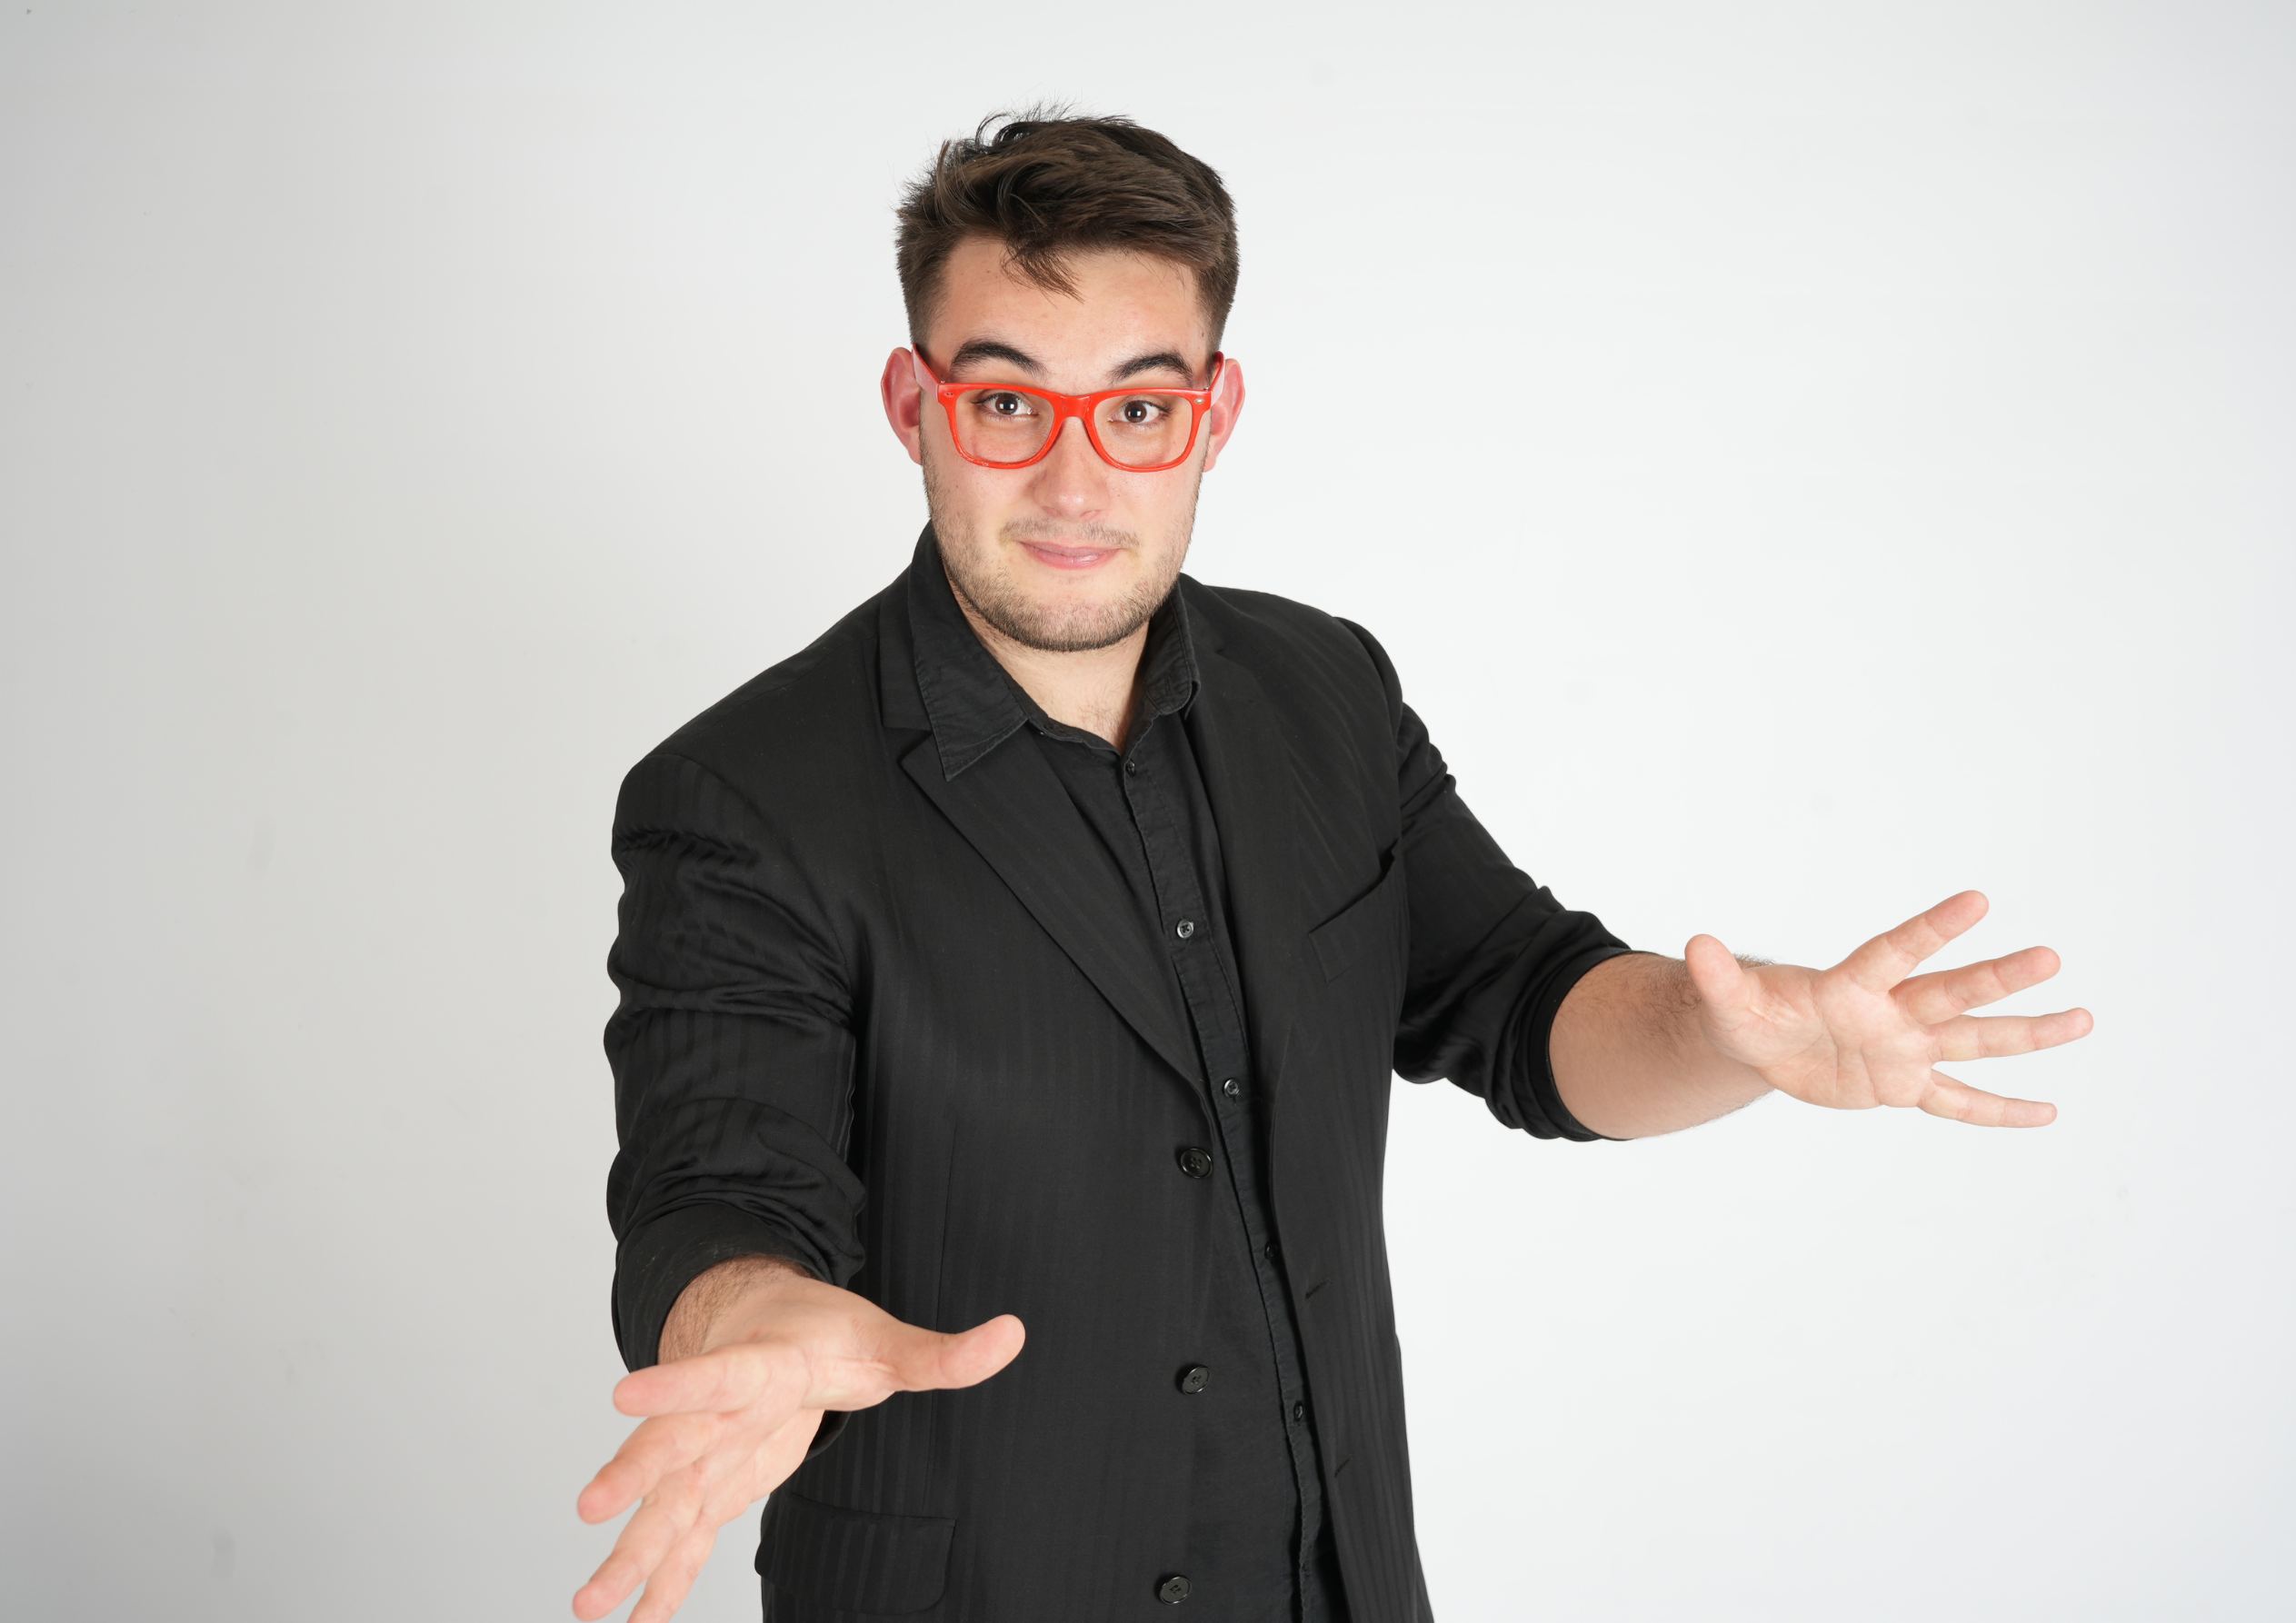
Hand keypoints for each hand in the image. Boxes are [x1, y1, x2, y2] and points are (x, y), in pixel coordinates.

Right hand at [572, 1272, 1024, 1622]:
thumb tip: (1014, 1334)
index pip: (720, 1374)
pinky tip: (624, 1621)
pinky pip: (679, 1537)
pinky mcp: (710, 1486)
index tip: (622, 1395)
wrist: (758, 1317)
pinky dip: (656, 1580)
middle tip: (590, 1508)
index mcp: (761, 1366)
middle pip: (675, 1443)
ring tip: (589, 1605)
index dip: (677, 1385)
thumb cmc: (820, 1329)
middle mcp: (721, 1412)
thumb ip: (942, 1352)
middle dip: (634, 1475)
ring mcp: (707, 1453)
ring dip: (628, 1551)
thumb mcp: (885, 1339)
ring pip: (662, 1503)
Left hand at [1682, 889, 2091, 1126]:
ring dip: (2026, 1034)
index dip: (1933, 929)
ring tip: (2084, 1020)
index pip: (1897, 952)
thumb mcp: (1726, 1002)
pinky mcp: (1904, 1085)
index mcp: (1852, 986)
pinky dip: (1998, 1111)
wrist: (1763, 1041)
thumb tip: (1696, 945)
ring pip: (1974, 1042)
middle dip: (1997, 979)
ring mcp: (1905, 1048)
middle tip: (2050, 956)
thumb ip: (1718, 977)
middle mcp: (1892, 1012)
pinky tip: (2046, 1113)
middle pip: (1951, 993)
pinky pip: (1958, 1101)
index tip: (1978, 900)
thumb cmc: (1748, 1012)